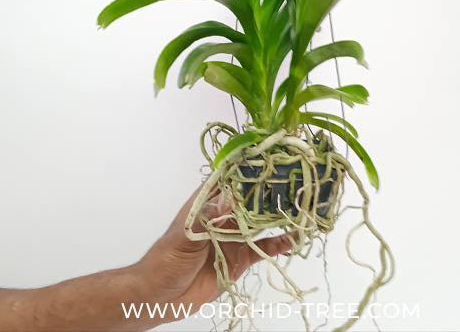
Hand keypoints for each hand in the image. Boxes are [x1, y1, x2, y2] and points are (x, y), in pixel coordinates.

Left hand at [138, 184, 292, 317]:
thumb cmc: (165, 260)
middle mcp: (224, 215)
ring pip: (260, 221)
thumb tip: (230, 199)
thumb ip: (206, 217)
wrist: (161, 297)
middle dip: (270, 192)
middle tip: (294, 184)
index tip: (271, 161)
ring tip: (298, 209)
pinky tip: (293, 240)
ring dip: (278, 216)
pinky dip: (279, 244)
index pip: (231, 179)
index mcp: (207, 202)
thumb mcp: (184, 235)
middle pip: (250, 199)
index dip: (249, 169)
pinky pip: (263, 248)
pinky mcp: (240, 257)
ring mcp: (233, 236)